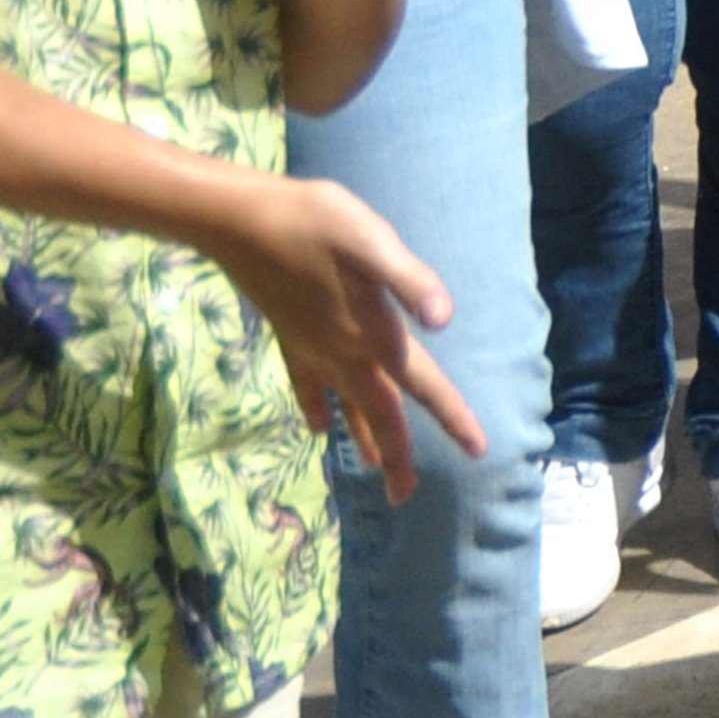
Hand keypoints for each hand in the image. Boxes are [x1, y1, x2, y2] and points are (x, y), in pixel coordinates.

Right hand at [221, 171, 483, 496]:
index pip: (421, 385)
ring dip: (363, 439)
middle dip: (397, 457)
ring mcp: (311, 348)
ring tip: (377, 469)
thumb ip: (409, 281)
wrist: (239, 220)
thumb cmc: (314, 222)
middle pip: (379, 414)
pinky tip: (319, 429)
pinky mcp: (288, 337)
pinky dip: (317, 408)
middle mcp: (342, 352)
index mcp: (371, 333)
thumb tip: (444, 321)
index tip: (479, 452)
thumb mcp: (371, 240)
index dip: (452, 417)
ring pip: (344, 407)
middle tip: (405, 497)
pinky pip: (307, 385)